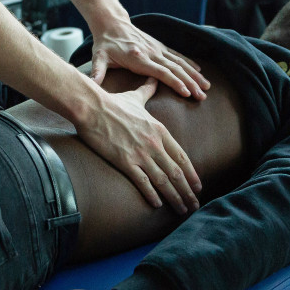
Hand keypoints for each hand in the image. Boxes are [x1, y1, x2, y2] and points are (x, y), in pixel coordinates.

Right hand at [77, 76, 200, 212]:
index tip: (198, 187)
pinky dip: (153, 195)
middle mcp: (154, 144)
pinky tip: (158, 205)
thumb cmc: (112, 102)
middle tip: (195, 206)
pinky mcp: (125, 161)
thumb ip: (148, 91)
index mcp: (160, 130)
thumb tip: (153, 79)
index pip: (182, 157)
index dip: (191, 174)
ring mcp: (141, 153)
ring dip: (175, 197)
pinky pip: (143, 182)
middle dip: (188, 192)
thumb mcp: (135, 97)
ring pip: (164, 181)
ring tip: (182, 210)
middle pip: (177, 172)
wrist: (92, 107)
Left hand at [90, 19, 209, 100]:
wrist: (111, 22)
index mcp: (138, 58)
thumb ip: (97, 72)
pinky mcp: (160, 46)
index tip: (187, 92)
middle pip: (175, 69)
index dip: (175, 82)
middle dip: (191, 83)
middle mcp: (152, 52)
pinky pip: (178, 56)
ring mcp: (157, 48)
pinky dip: (190, 63)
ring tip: (207, 87)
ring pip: (180, 63)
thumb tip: (91, 85)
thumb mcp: (98, 57)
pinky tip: (200, 71)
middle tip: (202, 96)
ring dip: (194, 75)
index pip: (161, 72)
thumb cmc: (105, 43)